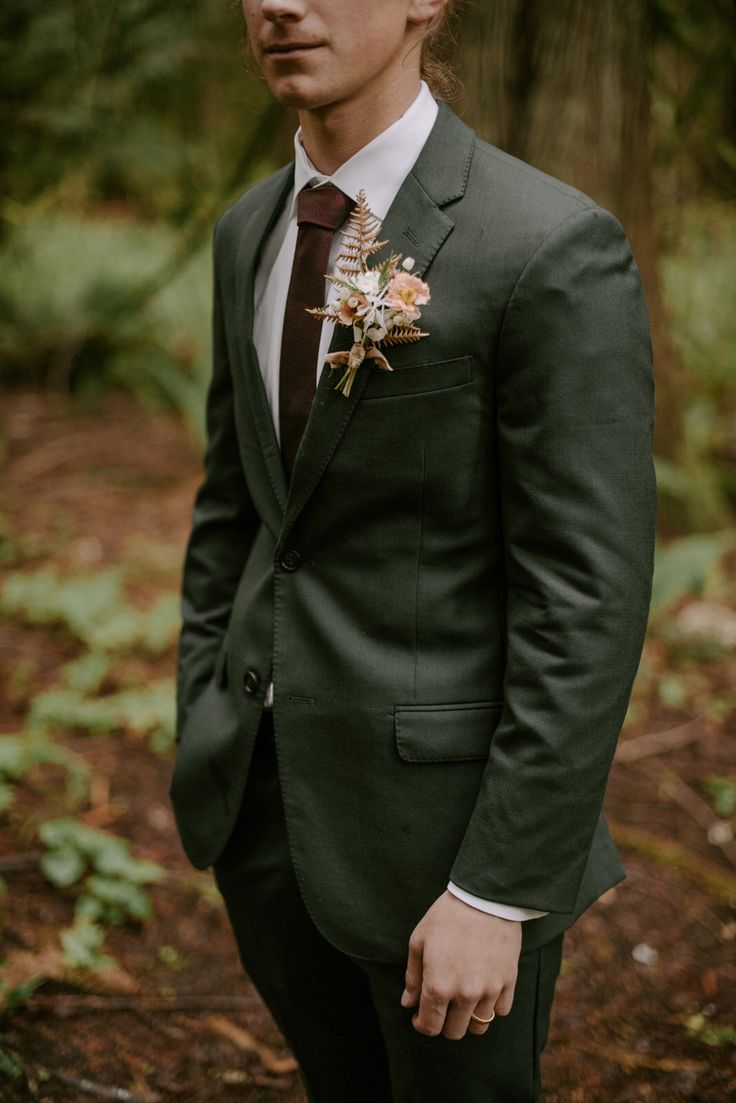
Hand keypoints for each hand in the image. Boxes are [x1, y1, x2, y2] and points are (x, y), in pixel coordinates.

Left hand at [401, 890, 521, 1039]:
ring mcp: (490, 991)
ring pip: (479, 1026)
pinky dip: (491, 1007)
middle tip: (440, 1007)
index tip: (420, 1016)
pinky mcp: (509, 982)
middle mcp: (465, 995)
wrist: (484, 898)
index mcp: (439, 986)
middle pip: (454, 1032)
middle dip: (443, 1024)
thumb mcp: (419, 940)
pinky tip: (483, 991)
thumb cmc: (447, 916)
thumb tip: (408, 1003)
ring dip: (468, 1019)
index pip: (429, 1026)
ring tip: (462, 1001)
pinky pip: (500, 1011)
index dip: (421, 1025)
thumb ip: (413, 977)